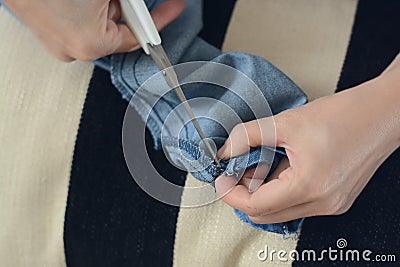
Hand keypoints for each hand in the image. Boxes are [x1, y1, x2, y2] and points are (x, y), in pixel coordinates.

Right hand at [4, 0, 184, 60]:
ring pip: (97, 22)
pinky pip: (78, 21)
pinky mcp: (46, 32)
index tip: (174, 9)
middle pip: (117, 28)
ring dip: (104, 4)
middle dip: (127, 8)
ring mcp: (57, 43)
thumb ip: (132, 2)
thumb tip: (145, 5)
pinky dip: (86, 7)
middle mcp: (74, 50)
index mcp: (92, 44)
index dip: (160, 18)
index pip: (139, 36)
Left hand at [215, 54, 399, 223]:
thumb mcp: (287, 122)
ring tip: (262, 163)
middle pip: (266, 214)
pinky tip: (281, 167)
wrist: (383, 113)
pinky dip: (282, 191)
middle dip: (245, 194)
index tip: (221, 179)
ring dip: (264, 192)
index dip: (231, 194)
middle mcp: (323, 203)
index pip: (256, 206)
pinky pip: (298, 204)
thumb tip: (227, 150)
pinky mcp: (336, 200)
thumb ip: (248, 136)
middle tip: (238, 169)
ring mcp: (331, 205)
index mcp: (309, 186)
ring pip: (282, 211)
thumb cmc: (345, 115)